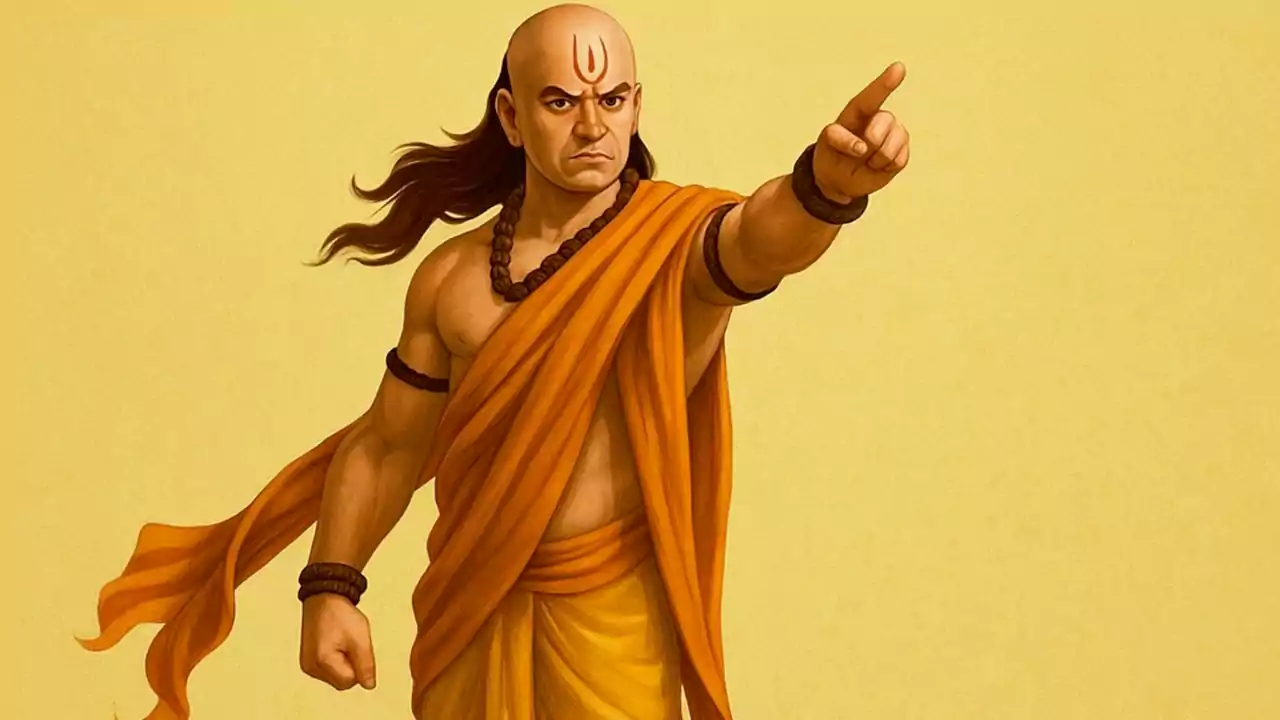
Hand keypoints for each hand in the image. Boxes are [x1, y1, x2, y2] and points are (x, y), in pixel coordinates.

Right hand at [299, 593, 376, 690]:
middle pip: (342, 682)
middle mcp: (310, 667)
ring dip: (343, 663)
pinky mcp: (307, 661)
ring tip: (341, 641)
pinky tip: (335, 644)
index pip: (350, 681)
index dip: (359, 665)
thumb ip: (366, 665)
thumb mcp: (360, 638)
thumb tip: (369, 685)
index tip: (355, 646)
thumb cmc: (340, 614)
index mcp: (322, 661)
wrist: (324, 598)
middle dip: (351, 665)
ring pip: (335, 677)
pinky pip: (328, 670)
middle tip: (349, 643)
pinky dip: (335, 660)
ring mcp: (307, 665)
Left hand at [812, 61, 910, 201]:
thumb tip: (863, 147)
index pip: (871, 97)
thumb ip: (840, 140)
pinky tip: (877, 167)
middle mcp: (876, 118)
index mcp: (856, 113)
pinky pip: (900, 159)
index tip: (899, 68)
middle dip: (872, 140)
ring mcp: (891, 133)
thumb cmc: (832, 157)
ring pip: (895, 141)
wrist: (840, 181)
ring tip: (866, 162)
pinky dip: (886, 168)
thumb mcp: (826, 146)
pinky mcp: (901, 150)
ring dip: (877, 159)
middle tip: (859, 154)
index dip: (885, 83)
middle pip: (884, 121)